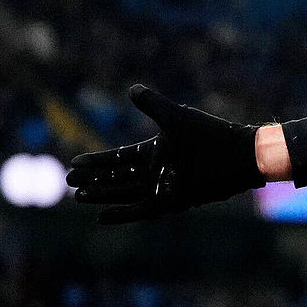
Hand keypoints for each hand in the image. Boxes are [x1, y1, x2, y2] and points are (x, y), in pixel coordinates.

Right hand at [67, 86, 264, 223]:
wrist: (238, 154)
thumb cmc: (210, 134)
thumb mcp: (176, 117)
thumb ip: (152, 105)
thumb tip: (131, 89)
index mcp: (156, 151)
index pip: (120, 158)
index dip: (97, 161)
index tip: (75, 162)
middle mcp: (157, 171)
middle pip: (118, 177)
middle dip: (94, 179)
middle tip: (68, 180)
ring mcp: (164, 187)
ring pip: (125, 193)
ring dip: (103, 195)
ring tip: (78, 196)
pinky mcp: (173, 202)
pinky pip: (142, 211)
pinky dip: (123, 214)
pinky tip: (101, 218)